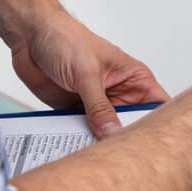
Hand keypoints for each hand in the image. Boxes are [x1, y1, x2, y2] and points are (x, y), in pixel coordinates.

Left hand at [10, 9, 169, 137]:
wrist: (32, 37)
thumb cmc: (67, 39)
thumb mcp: (88, 73)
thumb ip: (99, 106)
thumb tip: (111, 132)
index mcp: (133, 77)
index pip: (157, 103)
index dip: (159, 122)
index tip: (151, 140)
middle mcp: (118, 92)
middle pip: (133, 123)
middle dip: (128, 138)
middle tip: (121, 152)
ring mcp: (97, 104)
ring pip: (107, 132)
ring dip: (101, 141)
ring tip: (97, 150)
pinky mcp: (75, 112)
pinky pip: (82, 132)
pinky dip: (79, 140)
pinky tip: (76, 145)